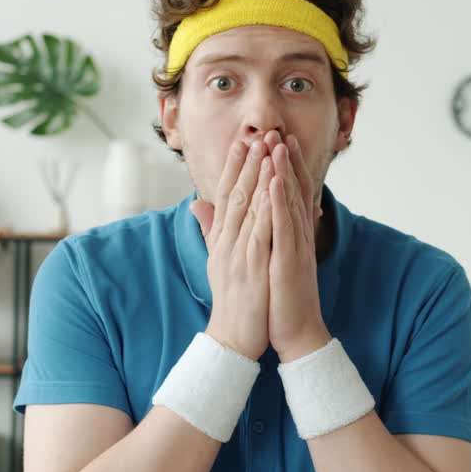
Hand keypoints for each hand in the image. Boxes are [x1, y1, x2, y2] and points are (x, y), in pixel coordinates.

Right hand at [190, 138, 274, 359]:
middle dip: (246, 162)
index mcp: (221, 239)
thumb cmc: (232, 300)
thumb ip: (210, 230)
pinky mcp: (252, 267)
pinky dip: (267, 208)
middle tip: (256, 133)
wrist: (233, 338)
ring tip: (267, 149)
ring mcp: (238, 253)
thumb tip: (197, 204)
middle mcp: (226, 242)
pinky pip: (260, 232)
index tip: (241, 140)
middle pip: (236, 194)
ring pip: (248, 208)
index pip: (225, 195)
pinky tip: (274, 188)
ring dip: (257, 176)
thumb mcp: (217, 260)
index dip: (233, 166)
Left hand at [265, 133, 330, 362]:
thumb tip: (257, 219)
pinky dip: (280, 202)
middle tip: (279, 131)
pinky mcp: (291, 260)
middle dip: (286, 161)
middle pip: (292, 190)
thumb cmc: (280, 298)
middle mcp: (298, 235)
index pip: (288, 194)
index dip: (285, 167)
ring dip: (284, 172)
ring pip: (290, 202)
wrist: (295, 332)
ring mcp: (296, 246)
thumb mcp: (268, 260)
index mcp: (291, 235)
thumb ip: (262, 235)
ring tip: (277, 145)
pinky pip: (285, 226)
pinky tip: (274, 182)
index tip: (277, 140)